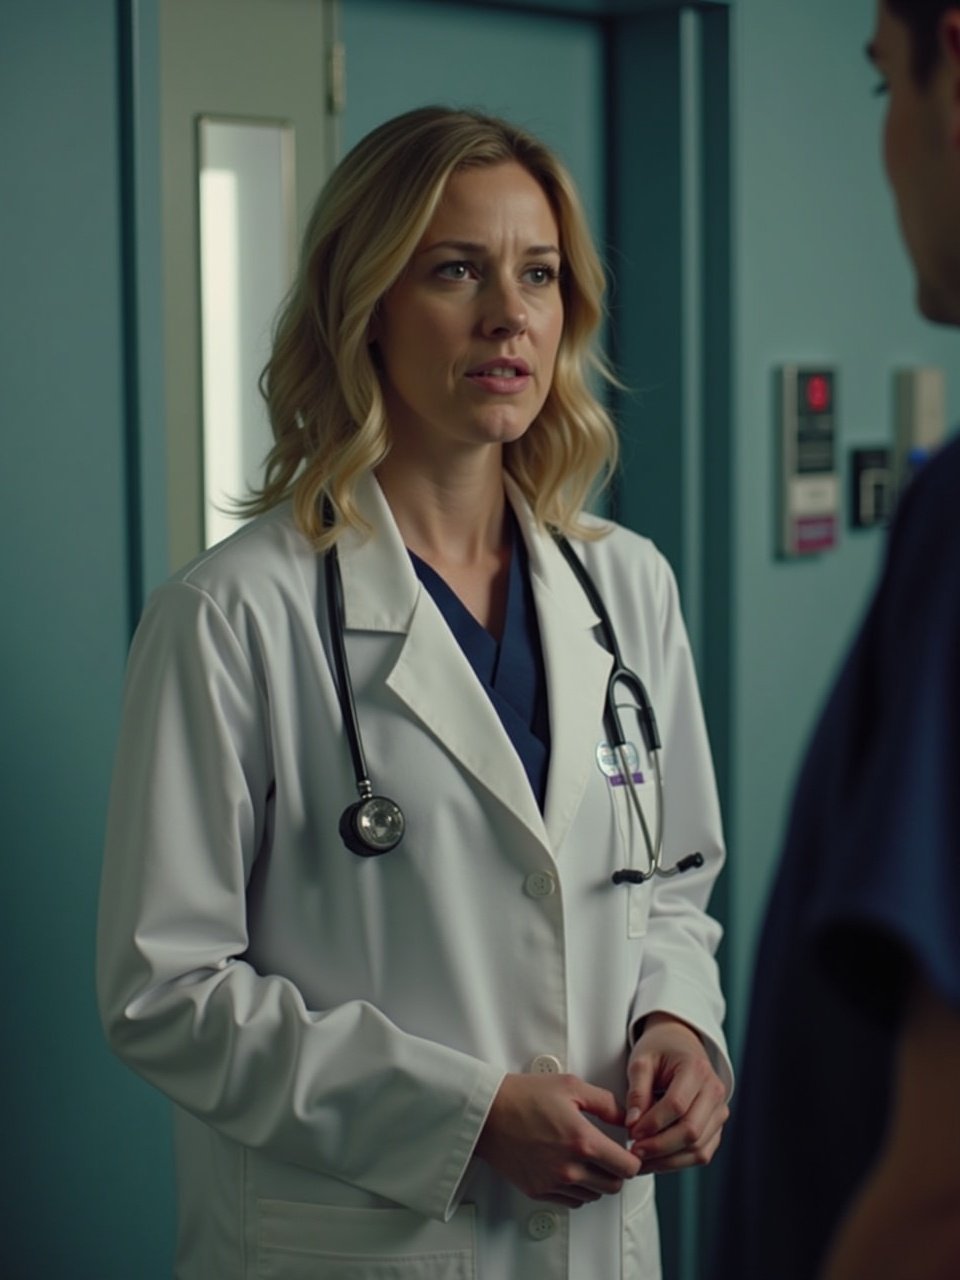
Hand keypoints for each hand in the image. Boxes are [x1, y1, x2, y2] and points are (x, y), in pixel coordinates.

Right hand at [475, 1072, 640, 1207]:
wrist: (487, 1112)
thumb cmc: (525, 1095)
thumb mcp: (571, 1086)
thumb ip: (606, 1103)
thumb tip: (627, 1119)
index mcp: (583, 1141)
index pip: (628, 1168)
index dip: (633, 1158)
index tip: (626, 1149)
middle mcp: (570, 1168)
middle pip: (614, 1186)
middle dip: (616, 1170)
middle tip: (608, 1153)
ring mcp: (553, 1183)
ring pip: (594, 1196)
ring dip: (597, 1180)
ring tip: (586, 1159)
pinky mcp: (539, 1191)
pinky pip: (572, 1202)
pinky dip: (577, 1189)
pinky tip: (570, 1168)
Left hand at [625, 1013, 728, 1171]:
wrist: (680, 1043)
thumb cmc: (659, 1050)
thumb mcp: (641, 1061)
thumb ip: (636, 1091)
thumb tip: (633, 1124)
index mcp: (696, 1068)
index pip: (677, 1105)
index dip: (653, 1123)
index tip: (631, 1132)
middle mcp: (714, 1091)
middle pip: (691, 1131)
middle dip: (659, 1147)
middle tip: (634, 1152)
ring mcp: (720, 1110)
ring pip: (698, 1148)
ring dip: (668, 1160)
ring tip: (641, 1160)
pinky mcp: (716, 1126)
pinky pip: (702, 1153)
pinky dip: (679, 1161)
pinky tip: (656, 1160)